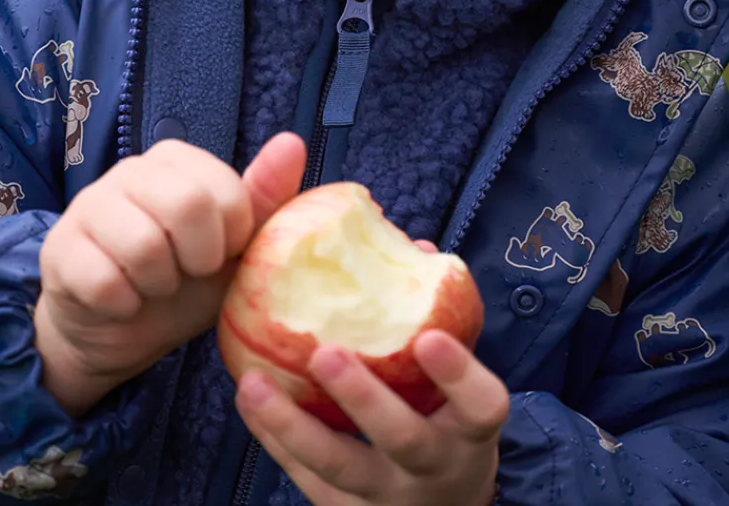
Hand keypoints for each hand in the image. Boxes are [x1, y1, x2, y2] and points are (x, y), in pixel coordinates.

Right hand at [36, 131, 305, 414]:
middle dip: (197, 258)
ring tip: (153, 286)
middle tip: (187, 272)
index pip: (226, 191)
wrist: (119, 331)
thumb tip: (293, 142)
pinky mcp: (58, 249)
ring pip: (144, 245)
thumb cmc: (184, 281)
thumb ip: (264, 197)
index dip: (231, 238)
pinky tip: (120, 301)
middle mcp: (129, 170)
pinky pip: (104, 281)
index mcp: (175, 160)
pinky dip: (124, 305)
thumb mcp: (233, 247)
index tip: (219, 254)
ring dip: (159, 285)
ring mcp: (88, 205)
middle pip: (187, 206)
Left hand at [235, 320, 506, 505]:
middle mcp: (434, 466)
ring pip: (339, 465)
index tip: (429, 336)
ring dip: (293, 424)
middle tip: (325, 353)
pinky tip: (248, 399)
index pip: (481, 405)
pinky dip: (274, 437)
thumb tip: (412, 247)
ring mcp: (386, 494)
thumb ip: (441, 315)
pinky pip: (305, 476)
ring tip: (254, 384)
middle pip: (402, 437)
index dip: (458, 374)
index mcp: (470, 429)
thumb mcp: (461, 381)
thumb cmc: (448, 415)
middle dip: (363, 398)